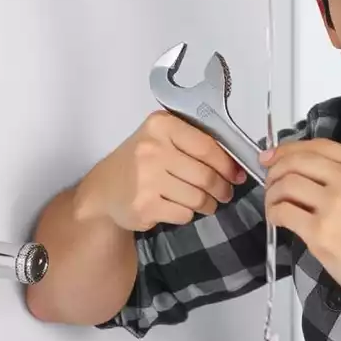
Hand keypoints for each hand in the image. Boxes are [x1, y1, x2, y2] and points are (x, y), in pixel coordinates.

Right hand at [76, 110, 246, 230]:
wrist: (103, 190)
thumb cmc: (138, 162)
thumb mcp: (161, 139)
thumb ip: (193, 143)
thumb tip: (234, 165)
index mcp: (161, 125)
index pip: (207, 146)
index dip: (227, 164)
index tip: (236, 173)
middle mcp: (152, 149)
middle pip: (205, 175)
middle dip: (222, 187)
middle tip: (225, 192)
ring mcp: (146, 179)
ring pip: (197, 197)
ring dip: (208, 204)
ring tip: (206, 203)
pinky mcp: (144, 206)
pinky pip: (184, 214)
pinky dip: (187, 214)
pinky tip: (179, 208)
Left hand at [261, 139, 340, 309]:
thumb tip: (331, 171)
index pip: (318, 146)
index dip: (289, 149)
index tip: (274, 155)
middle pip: (296, 161)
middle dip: (275, 169)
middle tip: (268, 180)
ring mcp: (334, 204)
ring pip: (285, 184)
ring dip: (272, 193)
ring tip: (273, 204)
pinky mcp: (320, 232)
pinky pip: (283, 212)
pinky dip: (274, 213)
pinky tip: (277, 220)